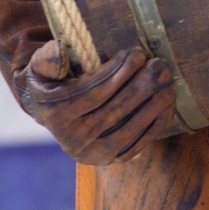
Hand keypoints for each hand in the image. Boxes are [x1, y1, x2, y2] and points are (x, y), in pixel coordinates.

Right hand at [20, 42, 177, 164]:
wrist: (52, 115)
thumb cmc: (51, 83)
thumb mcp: (40, 68)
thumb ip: (46, 59)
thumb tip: (59, 50)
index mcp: (55, 115)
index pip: (95, 93)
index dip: (119, 73)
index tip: (137, 53)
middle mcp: (72, 140)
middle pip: (116, 110)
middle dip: (142, 86)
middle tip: (161, 65)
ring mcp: (92, 153)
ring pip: (130, 127)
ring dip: (154, 104)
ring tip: (168, 82)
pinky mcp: (110, 159)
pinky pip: (139, 142)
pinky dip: (156, 123)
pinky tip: (168, 103)